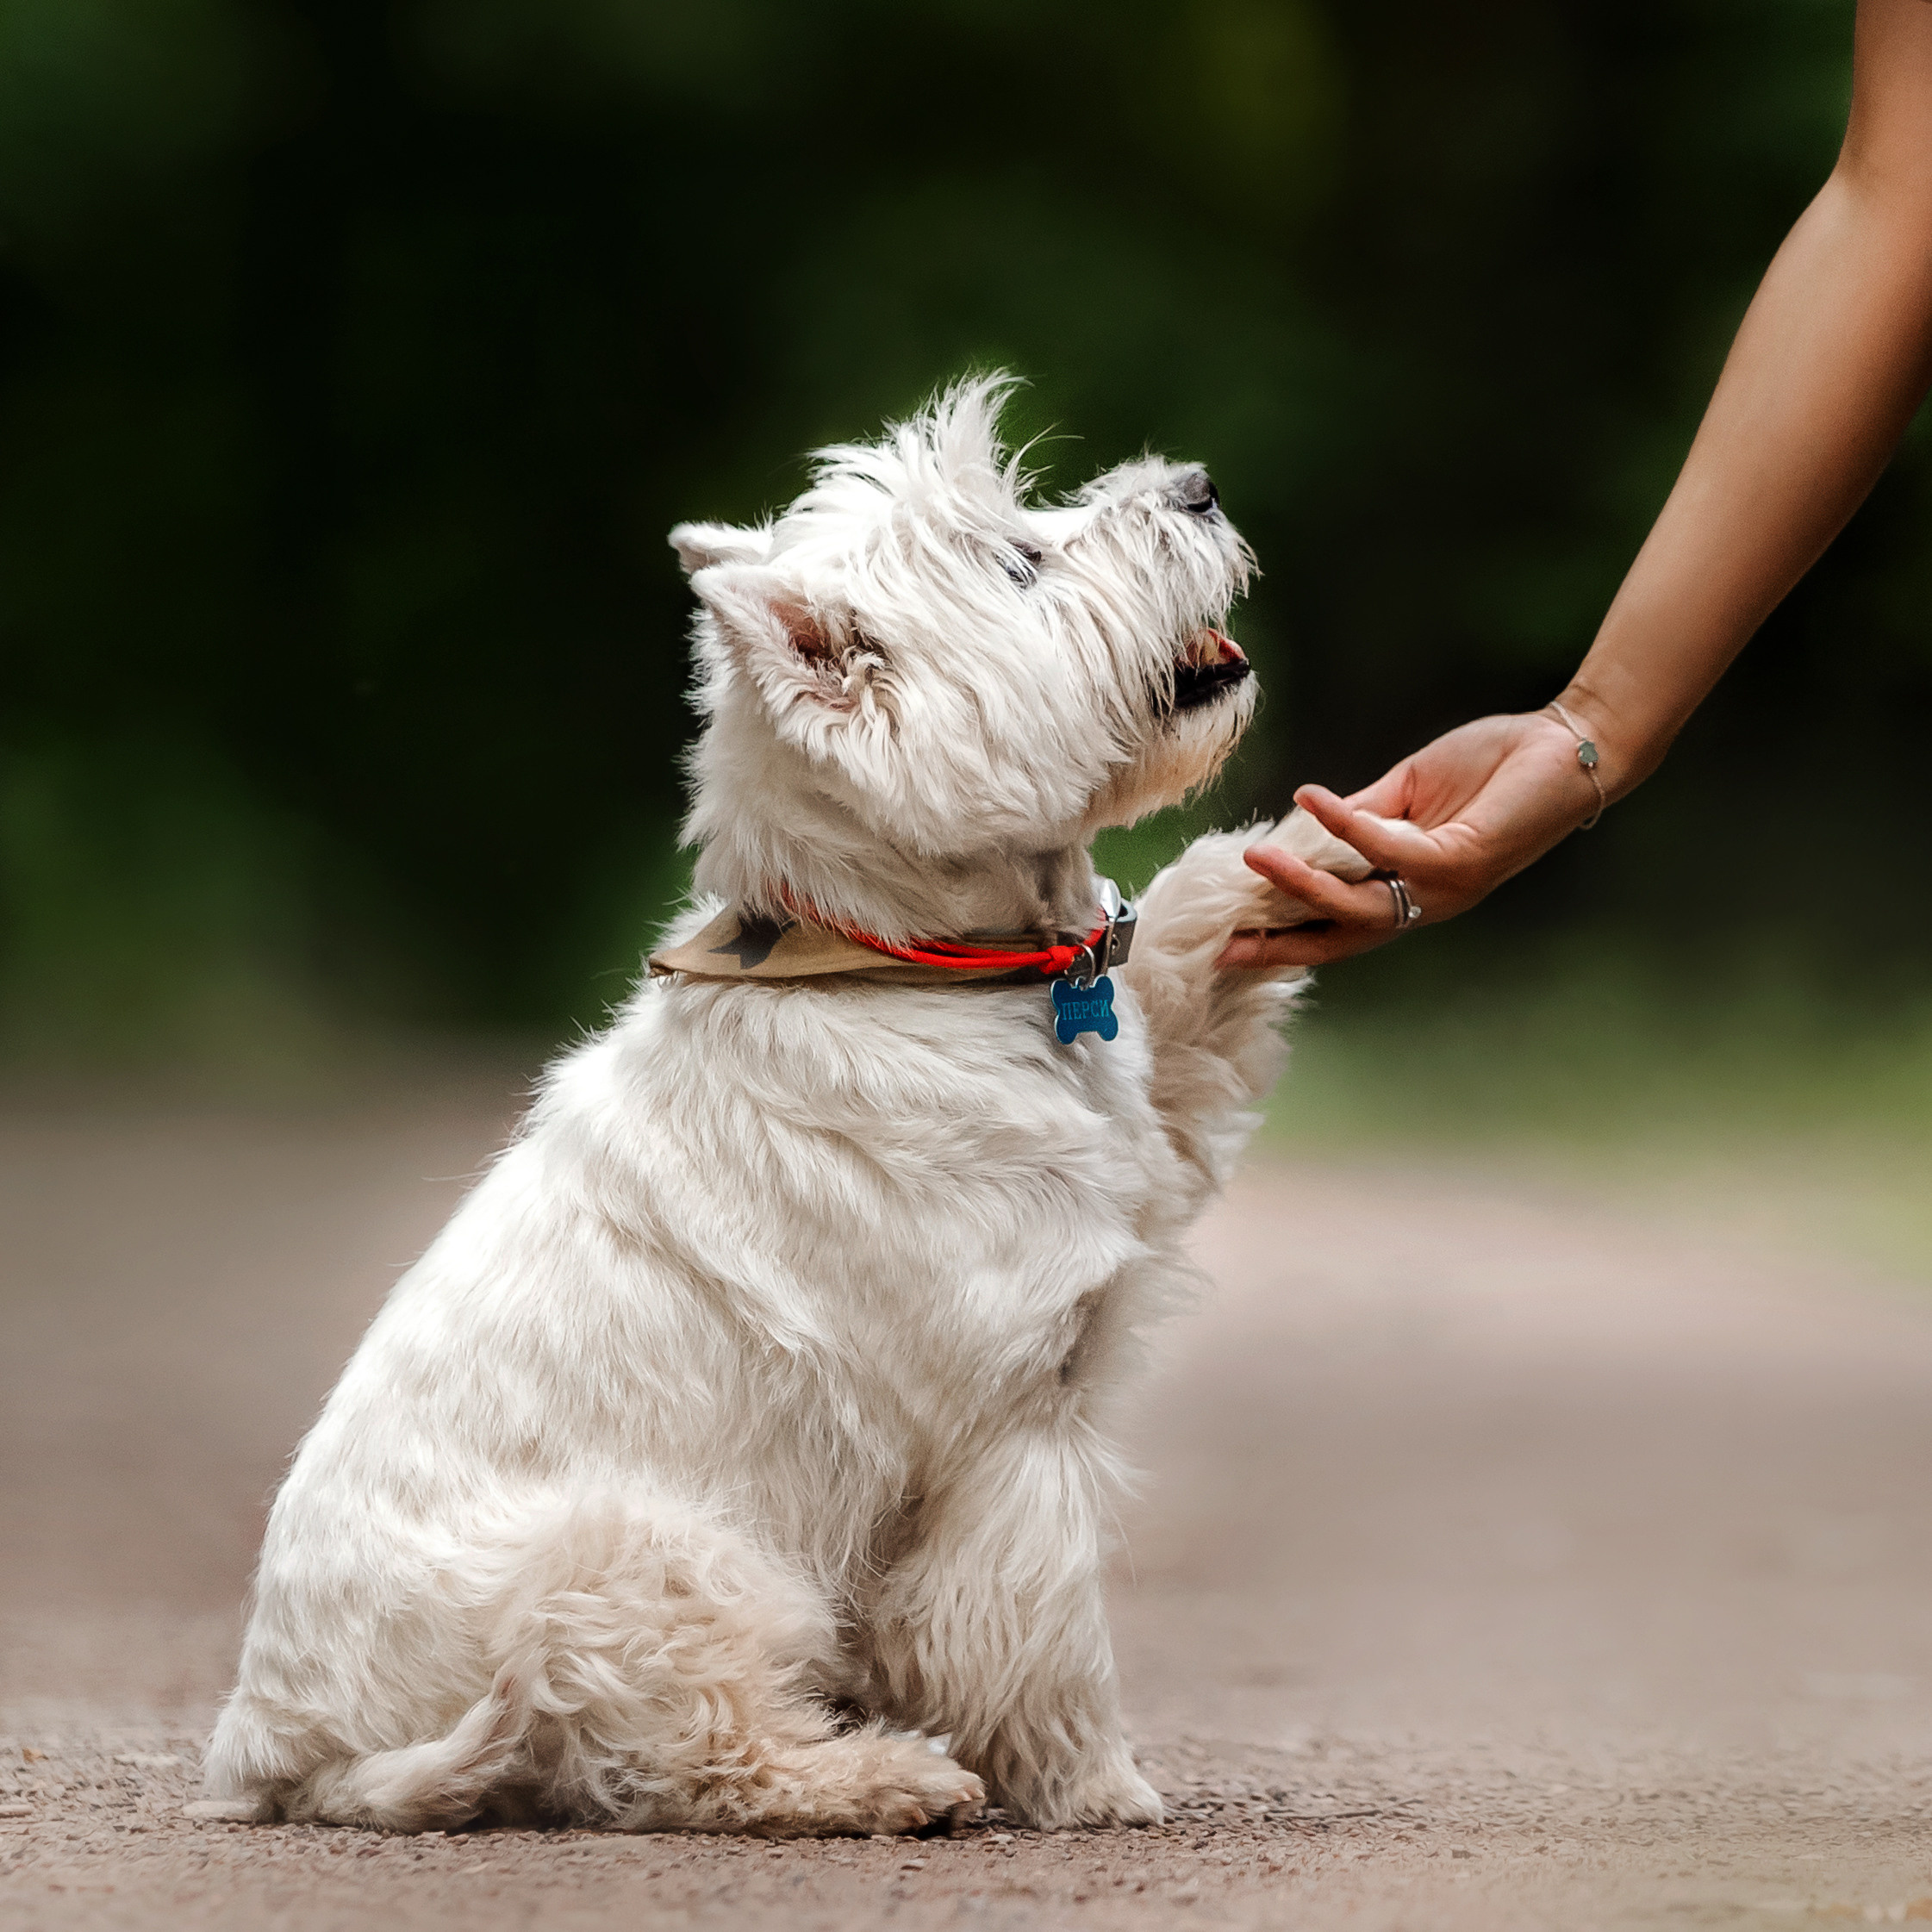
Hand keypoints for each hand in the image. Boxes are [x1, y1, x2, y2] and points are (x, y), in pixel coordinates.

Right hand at [1218, 709, 1602, 967]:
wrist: (1569, 747)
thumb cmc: (1496, 767)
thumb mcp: (1412, 792)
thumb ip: (1362, 815)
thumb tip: (1304, 823)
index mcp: (1411, 889)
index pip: (1339, 925)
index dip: (1288, 937)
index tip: (1234, 945)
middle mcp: (1426, 901)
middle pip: (1341, 935)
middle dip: (1283, 945)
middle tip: (1227, 949)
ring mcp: (1442, 885)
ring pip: (1359, 902)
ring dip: (1302, 885)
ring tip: (1254, 863)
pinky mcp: (1459, 858)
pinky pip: (1387, 846)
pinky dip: (1344, 823)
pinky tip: (1310, 799)